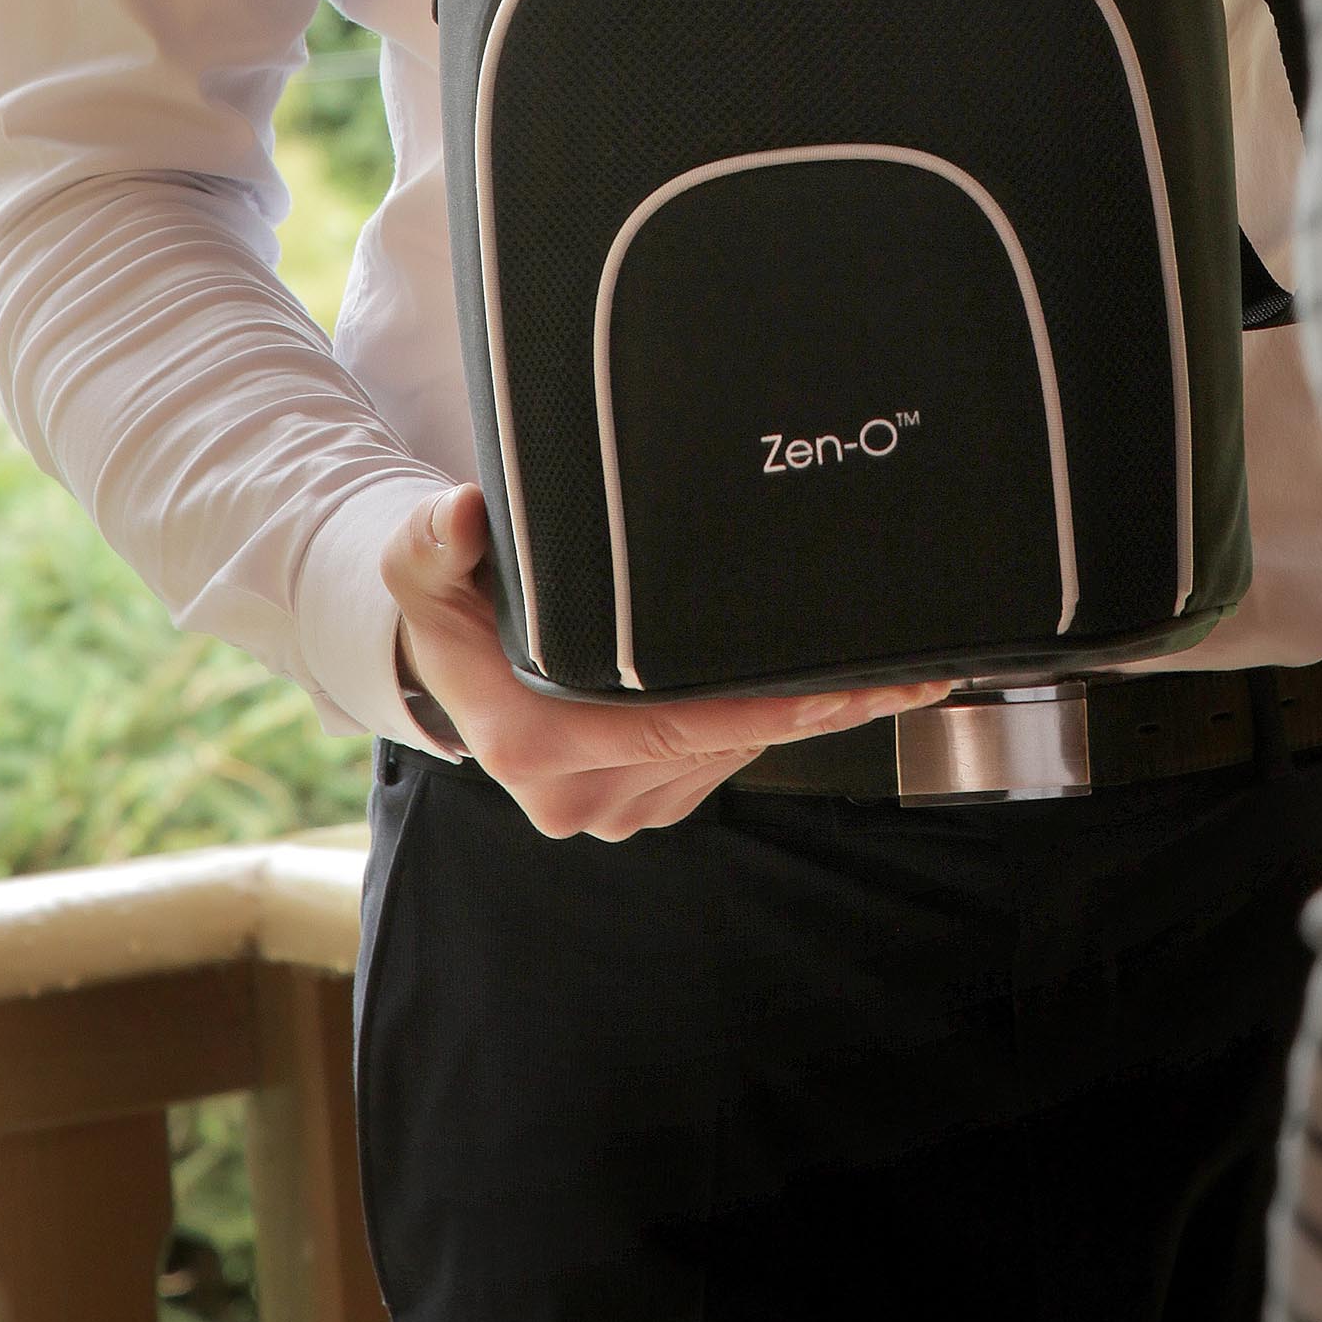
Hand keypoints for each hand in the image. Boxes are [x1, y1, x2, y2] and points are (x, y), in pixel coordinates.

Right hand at [382, 484, 948, 839]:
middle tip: (896, 671)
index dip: (766, 710)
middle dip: (810, 710)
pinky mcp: (641, 803)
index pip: (676, 727)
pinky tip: (808, 691)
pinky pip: (721, 767)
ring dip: (794, 721)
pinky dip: (766, 730)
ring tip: (869, 673)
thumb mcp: (426, 559)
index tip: (842, 686)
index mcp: (533, 743)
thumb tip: (461, 513)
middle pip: (721, 747)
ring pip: (728, 759)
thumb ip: (437, 535)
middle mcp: (575, 794)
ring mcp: (612, 808)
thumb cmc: (450, 602)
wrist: (447, 662)